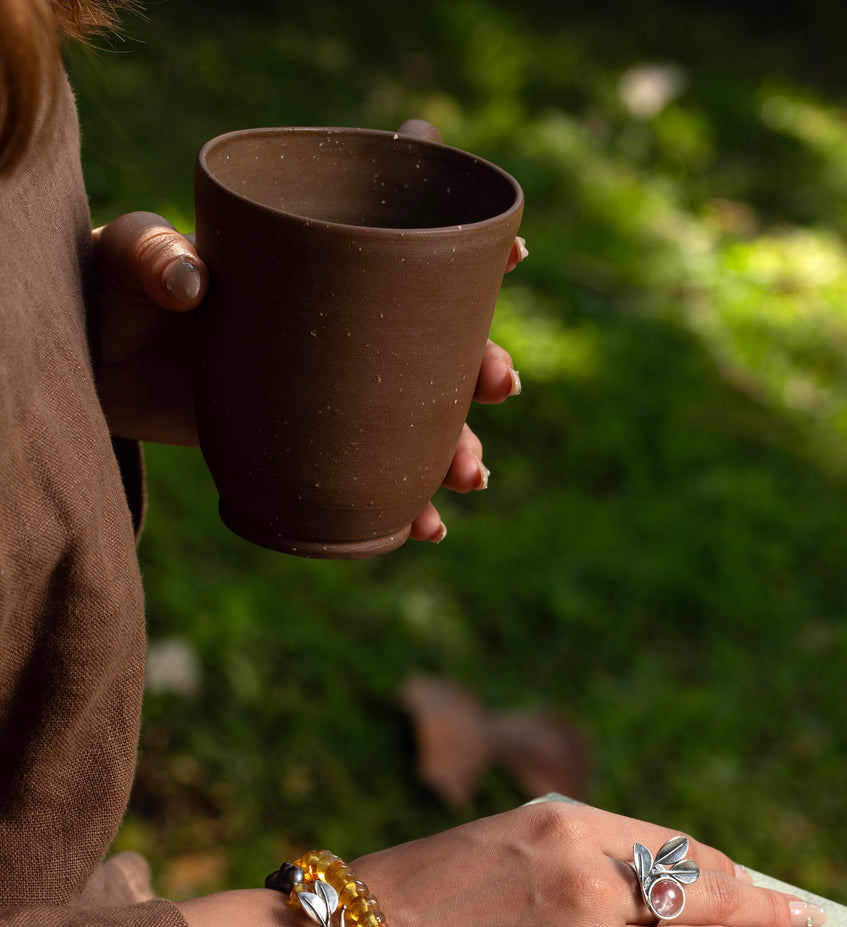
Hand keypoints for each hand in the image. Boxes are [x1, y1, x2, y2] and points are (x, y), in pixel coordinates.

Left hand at [91, 214, 526, 531]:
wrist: (96, 366)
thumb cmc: (117, 289)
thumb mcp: (131, 256)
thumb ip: (153, 254)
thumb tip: (191, 281)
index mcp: (319, 257)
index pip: (407, 242)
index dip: (468, 246)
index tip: (512, 257)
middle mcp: (341, 324)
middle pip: (437, 342)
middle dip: (481, 363)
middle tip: (500, 382)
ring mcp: (333, 390)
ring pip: (420, 419)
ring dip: (459, 445)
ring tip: (470, 475)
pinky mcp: (313, 444)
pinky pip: (375, 478)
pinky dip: (406, 505)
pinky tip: (428, 527)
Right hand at [348, 799, 846, 926]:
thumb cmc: (405, 896)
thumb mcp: (495, 842)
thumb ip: (572, 854)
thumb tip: (649, 879)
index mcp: (564, 828)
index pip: (680, 851)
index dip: (734, 877)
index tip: (761, 892)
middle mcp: (584, 883)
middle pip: (710, 900)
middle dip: (775, 916)